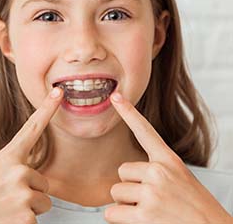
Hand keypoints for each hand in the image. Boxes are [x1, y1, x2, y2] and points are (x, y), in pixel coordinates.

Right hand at [0, 87, 63, 223]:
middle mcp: (18, 171)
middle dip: (31, 194)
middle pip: (44, 183)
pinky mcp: (26, 218)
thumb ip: (14, 167)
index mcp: (8, 157)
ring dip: (28, 210)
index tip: (59, 91)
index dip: (48, 108)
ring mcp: (22, 194)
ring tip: (4, 212)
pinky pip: (37, 220)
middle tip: (5, 201)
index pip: (33, 127)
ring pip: (44, 202)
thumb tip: (35, 177)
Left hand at [104, 92, 232, 223]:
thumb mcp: (181, 179)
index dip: (128, 112)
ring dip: (126, 203)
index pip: (144, 130)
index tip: (116, 96)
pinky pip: (112, 212)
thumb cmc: (196, 208)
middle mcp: (159, 172)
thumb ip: (156, 171)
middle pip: (122, 171)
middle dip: (130, 186)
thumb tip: (126, 175)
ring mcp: (152, 193)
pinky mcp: (145, 215)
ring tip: (150, 212)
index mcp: (169, 161)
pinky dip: (119, 219)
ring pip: (116, 191)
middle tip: (151, 199)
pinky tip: (139, 222)